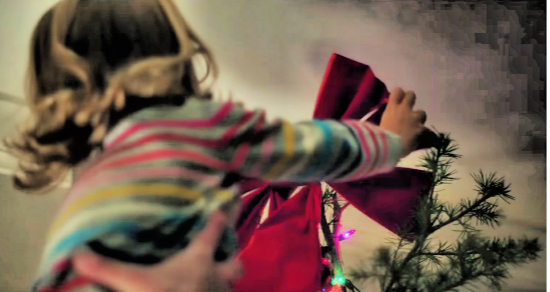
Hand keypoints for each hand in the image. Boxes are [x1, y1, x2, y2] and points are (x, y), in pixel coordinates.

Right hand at [73, 212, 242, 291]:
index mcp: (199, 260)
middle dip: (231, 258)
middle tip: (226, 255)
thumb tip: (78, 254)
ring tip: (215, 279)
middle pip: (234, 263)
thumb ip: (107, 268)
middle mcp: (215, 277)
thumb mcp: (135, 282)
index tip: (222, 207)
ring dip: (225, 281)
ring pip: (231, 284)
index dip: (218, 218)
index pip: (212, 232)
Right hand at [380, 88, 426, 157]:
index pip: (398, 91)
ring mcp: (413, 118)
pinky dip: (421, 133)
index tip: (399, 100)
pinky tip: (417, 138)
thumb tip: (392, 118)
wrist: (387, 148)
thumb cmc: (379, 136)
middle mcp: (404, 109)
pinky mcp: (421, 128)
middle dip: (411, 101)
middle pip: (411, 95)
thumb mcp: (382, 122)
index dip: (400, 94)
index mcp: (392, 108)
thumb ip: (390, 117)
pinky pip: (424, 129)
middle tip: (408, 109)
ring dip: (419, 118)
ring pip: (422, 112)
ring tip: (414, 127)